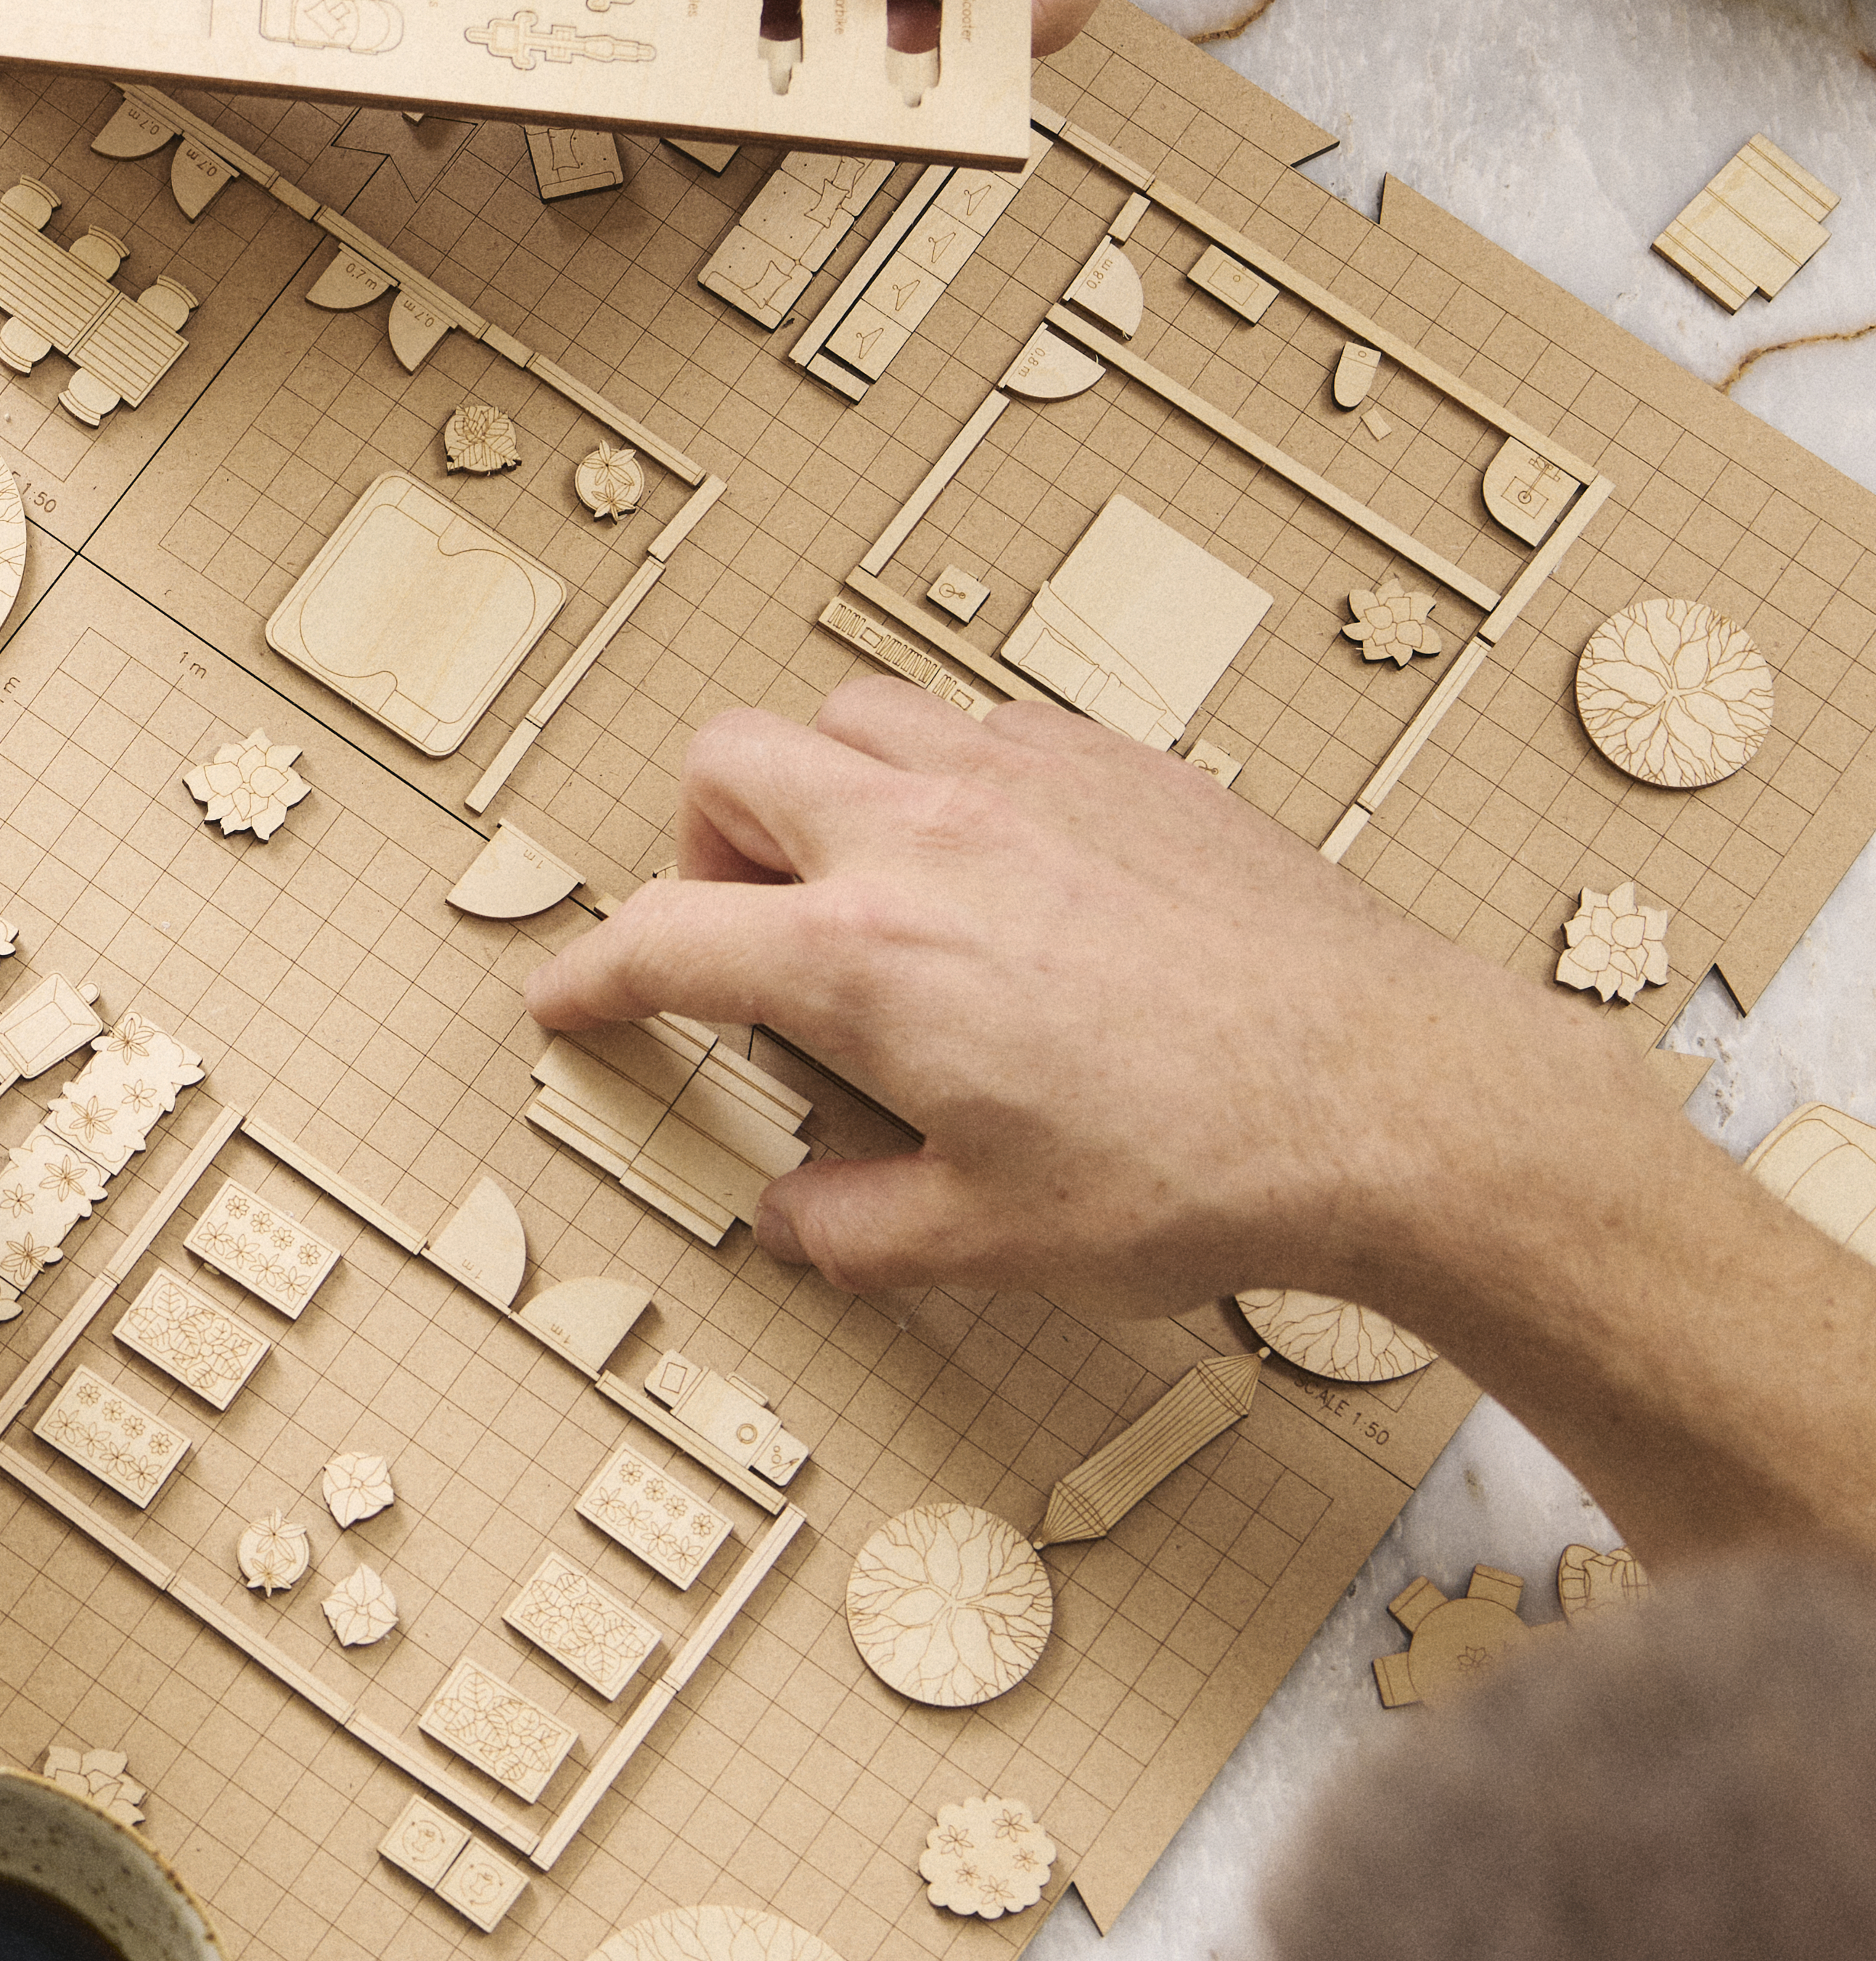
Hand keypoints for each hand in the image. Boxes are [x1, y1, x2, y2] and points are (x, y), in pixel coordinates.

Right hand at [533, 677, 1598, 1320]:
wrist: (1389, 1095)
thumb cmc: (1204, 1168)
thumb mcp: (993, 1246)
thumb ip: (858, 1229)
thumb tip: (802, 1217)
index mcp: (866, 957)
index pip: (663, 935)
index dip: (592, 974)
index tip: (570, 995)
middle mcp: (926, 834)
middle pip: (731, 765)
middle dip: (699, 845)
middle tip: (740, 933)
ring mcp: (1026, 779)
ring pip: (852, 714)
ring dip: (818, 787)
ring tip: (861, 886)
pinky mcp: (1120, 764)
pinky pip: (982, 724)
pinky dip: (946, 779)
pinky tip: (995, 868)